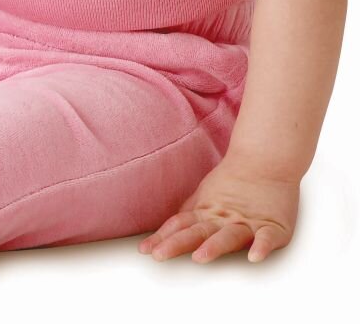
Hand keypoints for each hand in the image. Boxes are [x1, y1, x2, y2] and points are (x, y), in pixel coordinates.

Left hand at [138, 156, 298, 263]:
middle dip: (177, 244)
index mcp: (207, 213)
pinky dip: (262, 247)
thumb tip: (165, 230)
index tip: (144, 250)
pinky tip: (254, 257)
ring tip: (200, 257)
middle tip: (159, 255)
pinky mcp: (273, 226)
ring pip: (229, 236)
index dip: (162, 237)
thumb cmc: (234, 182)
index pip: (181, 226)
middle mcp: (224, 219)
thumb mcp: (205, 197)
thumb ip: (189, 215)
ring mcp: (248, 222)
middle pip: (198, 232)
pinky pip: (267, 238)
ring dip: (214, 246)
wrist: (266, 160)